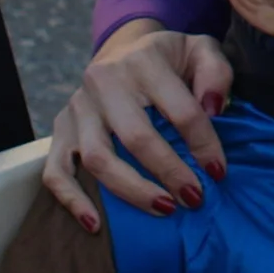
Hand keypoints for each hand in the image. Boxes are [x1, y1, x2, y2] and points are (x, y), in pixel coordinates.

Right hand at [39, 20, 232, 232]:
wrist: (123, 48)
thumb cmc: (169, 58)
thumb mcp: (202, 50)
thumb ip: (216, 73)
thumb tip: (214, 109)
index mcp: (145, 60)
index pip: (180, 109)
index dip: (203, 144)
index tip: (218, 172)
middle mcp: (105, 81)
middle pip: (137, 137)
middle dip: (169, 173)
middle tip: (193, 198)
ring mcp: (78, 107)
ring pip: (97, 159)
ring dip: (132, 191)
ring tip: (163, 209)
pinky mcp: (59, 128)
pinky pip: (55, 171)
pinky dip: (72, 201)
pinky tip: (96, 224)